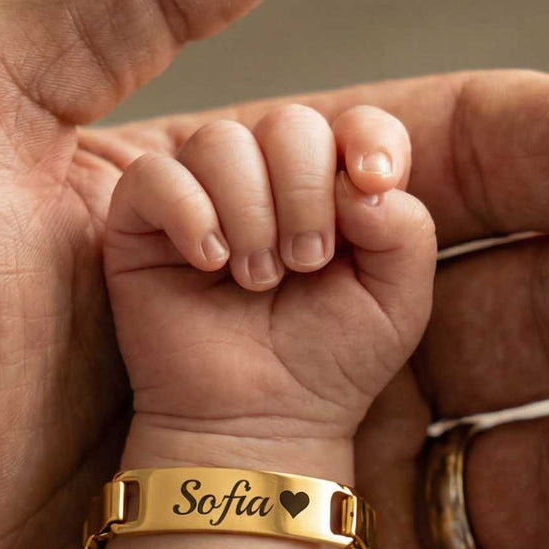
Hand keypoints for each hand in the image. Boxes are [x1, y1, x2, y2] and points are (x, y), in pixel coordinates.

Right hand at [105, 105, 431, 446]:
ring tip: (257, 279)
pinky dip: (188, 212)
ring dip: (251, 212)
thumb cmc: (327, 366)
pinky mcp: (141, 222)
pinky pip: (154, 175)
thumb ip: (407, 228)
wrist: (260, 424)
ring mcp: (202, 196)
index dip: (369, 140)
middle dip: (305, 192)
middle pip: (288, 124)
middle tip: (306, 264)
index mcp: (334, 190)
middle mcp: (267, 182)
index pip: (356, 123)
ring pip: (220, 141)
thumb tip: (358, 180)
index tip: (374, 185)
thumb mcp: (399, 301)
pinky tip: (210, 262)